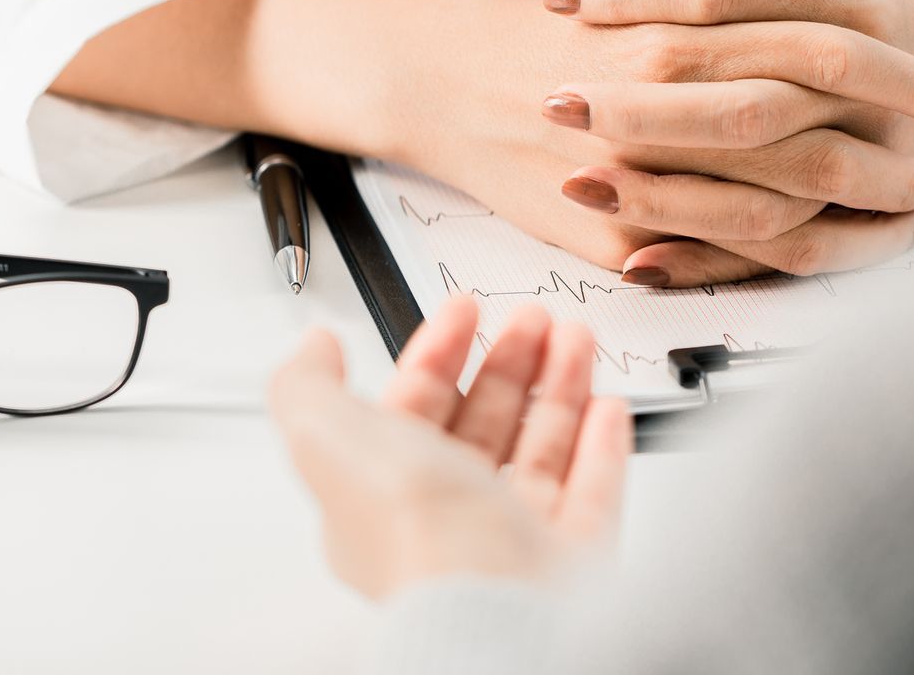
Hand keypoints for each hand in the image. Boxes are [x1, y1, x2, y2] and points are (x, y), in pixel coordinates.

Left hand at [268, 297, 631, 599]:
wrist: (491, 604)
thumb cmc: (412, 532)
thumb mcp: (327, 436)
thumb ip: (308, 386)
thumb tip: (313, 347)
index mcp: (385, 495)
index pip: (413, 409)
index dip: (438, 353)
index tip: (464, 310)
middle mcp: (448, 520)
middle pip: (483, 425)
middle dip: (508, 363)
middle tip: (531, 319)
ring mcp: (513, 542)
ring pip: (540, 452)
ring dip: (558, 387)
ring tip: (574, 339)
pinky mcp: (572, 559)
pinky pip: (593, 494)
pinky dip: (601, 447)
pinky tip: (606, 407)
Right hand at [404, 0, 913, 285]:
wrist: (454, 84)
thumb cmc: (574, 26)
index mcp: (682, 34)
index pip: (822, 56)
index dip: (900, 77)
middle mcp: (665, 113)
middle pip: (814, 146)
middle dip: (897, 158)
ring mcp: (641, 188)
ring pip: (783, 220)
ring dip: (865, 220)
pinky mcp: (622, 244)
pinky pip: (729, 266)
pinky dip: (798, 260)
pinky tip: (849, 244)